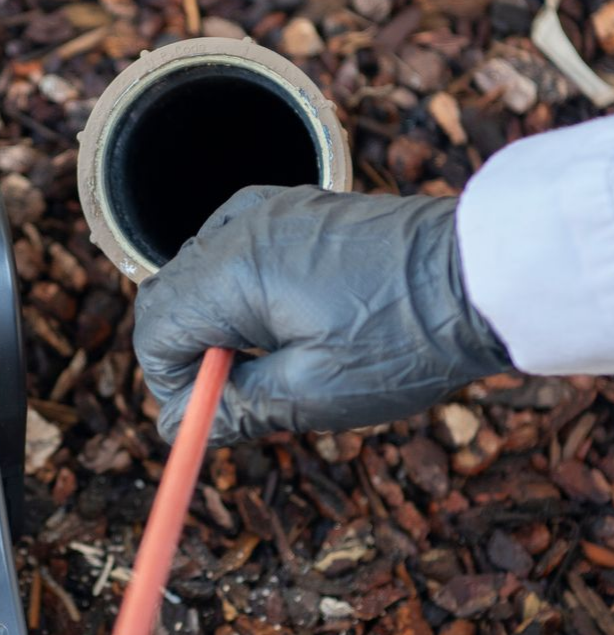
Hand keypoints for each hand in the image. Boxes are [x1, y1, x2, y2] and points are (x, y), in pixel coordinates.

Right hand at [133, 185, 510, 444]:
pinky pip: (229, 247)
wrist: (481, 276)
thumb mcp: (312, 393)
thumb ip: (233, 407)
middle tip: (233, 393)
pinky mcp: (290, 207)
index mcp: (231, 273)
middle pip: (163, 297)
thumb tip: (176, 427)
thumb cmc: (404, 337)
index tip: (209, 414)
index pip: (153, 332)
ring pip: (193, 271)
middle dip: (183, 352)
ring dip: (209, 320)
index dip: (169, 384)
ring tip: (268, 357)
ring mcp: (263, 210)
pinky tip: (277, 313)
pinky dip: (233, 286)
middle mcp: (236, 228)